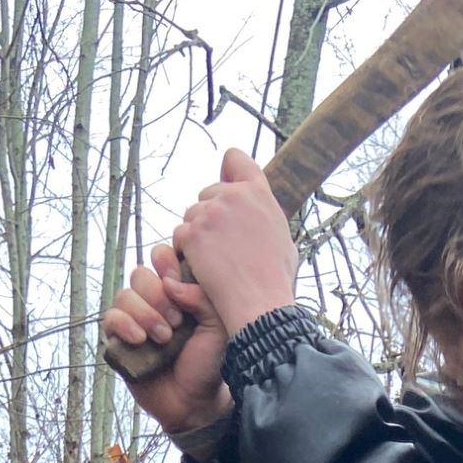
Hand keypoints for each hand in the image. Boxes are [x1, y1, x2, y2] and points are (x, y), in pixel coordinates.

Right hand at [101, 244, 229, 437]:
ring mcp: (135, 319)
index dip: (167, 261)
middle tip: (177, 322)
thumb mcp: (218, 326)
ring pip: (125, 295)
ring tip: (164, 338)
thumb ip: (202, 296)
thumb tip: (171, 282)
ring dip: (145, 314)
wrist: (195, 401)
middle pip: (141, 274)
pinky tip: (141, 340)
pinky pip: (111, 319)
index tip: (176, 278)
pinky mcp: (120, 339)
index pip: (163, 256)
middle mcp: (155, 300)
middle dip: (158, 296)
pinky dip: (125, 325)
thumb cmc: (209, 363)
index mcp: (178, 290)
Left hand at [173, 149, 298, 335]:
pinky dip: (186, 252)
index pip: (234, 158)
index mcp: (258, 192)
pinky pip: (180, 236)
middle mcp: (234, 196)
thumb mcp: (283, 238)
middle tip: (221, 245)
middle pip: (207, 192)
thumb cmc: (275, 280)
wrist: (260, 304)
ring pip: (191, 215)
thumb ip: (265, 216)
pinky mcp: (193, 233)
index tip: (226, 186)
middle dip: (210, 215)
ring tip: (214, 261)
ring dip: (196, 234)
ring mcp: (210, 213)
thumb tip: (258, 211)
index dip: (227, 171)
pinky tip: (203, 269)